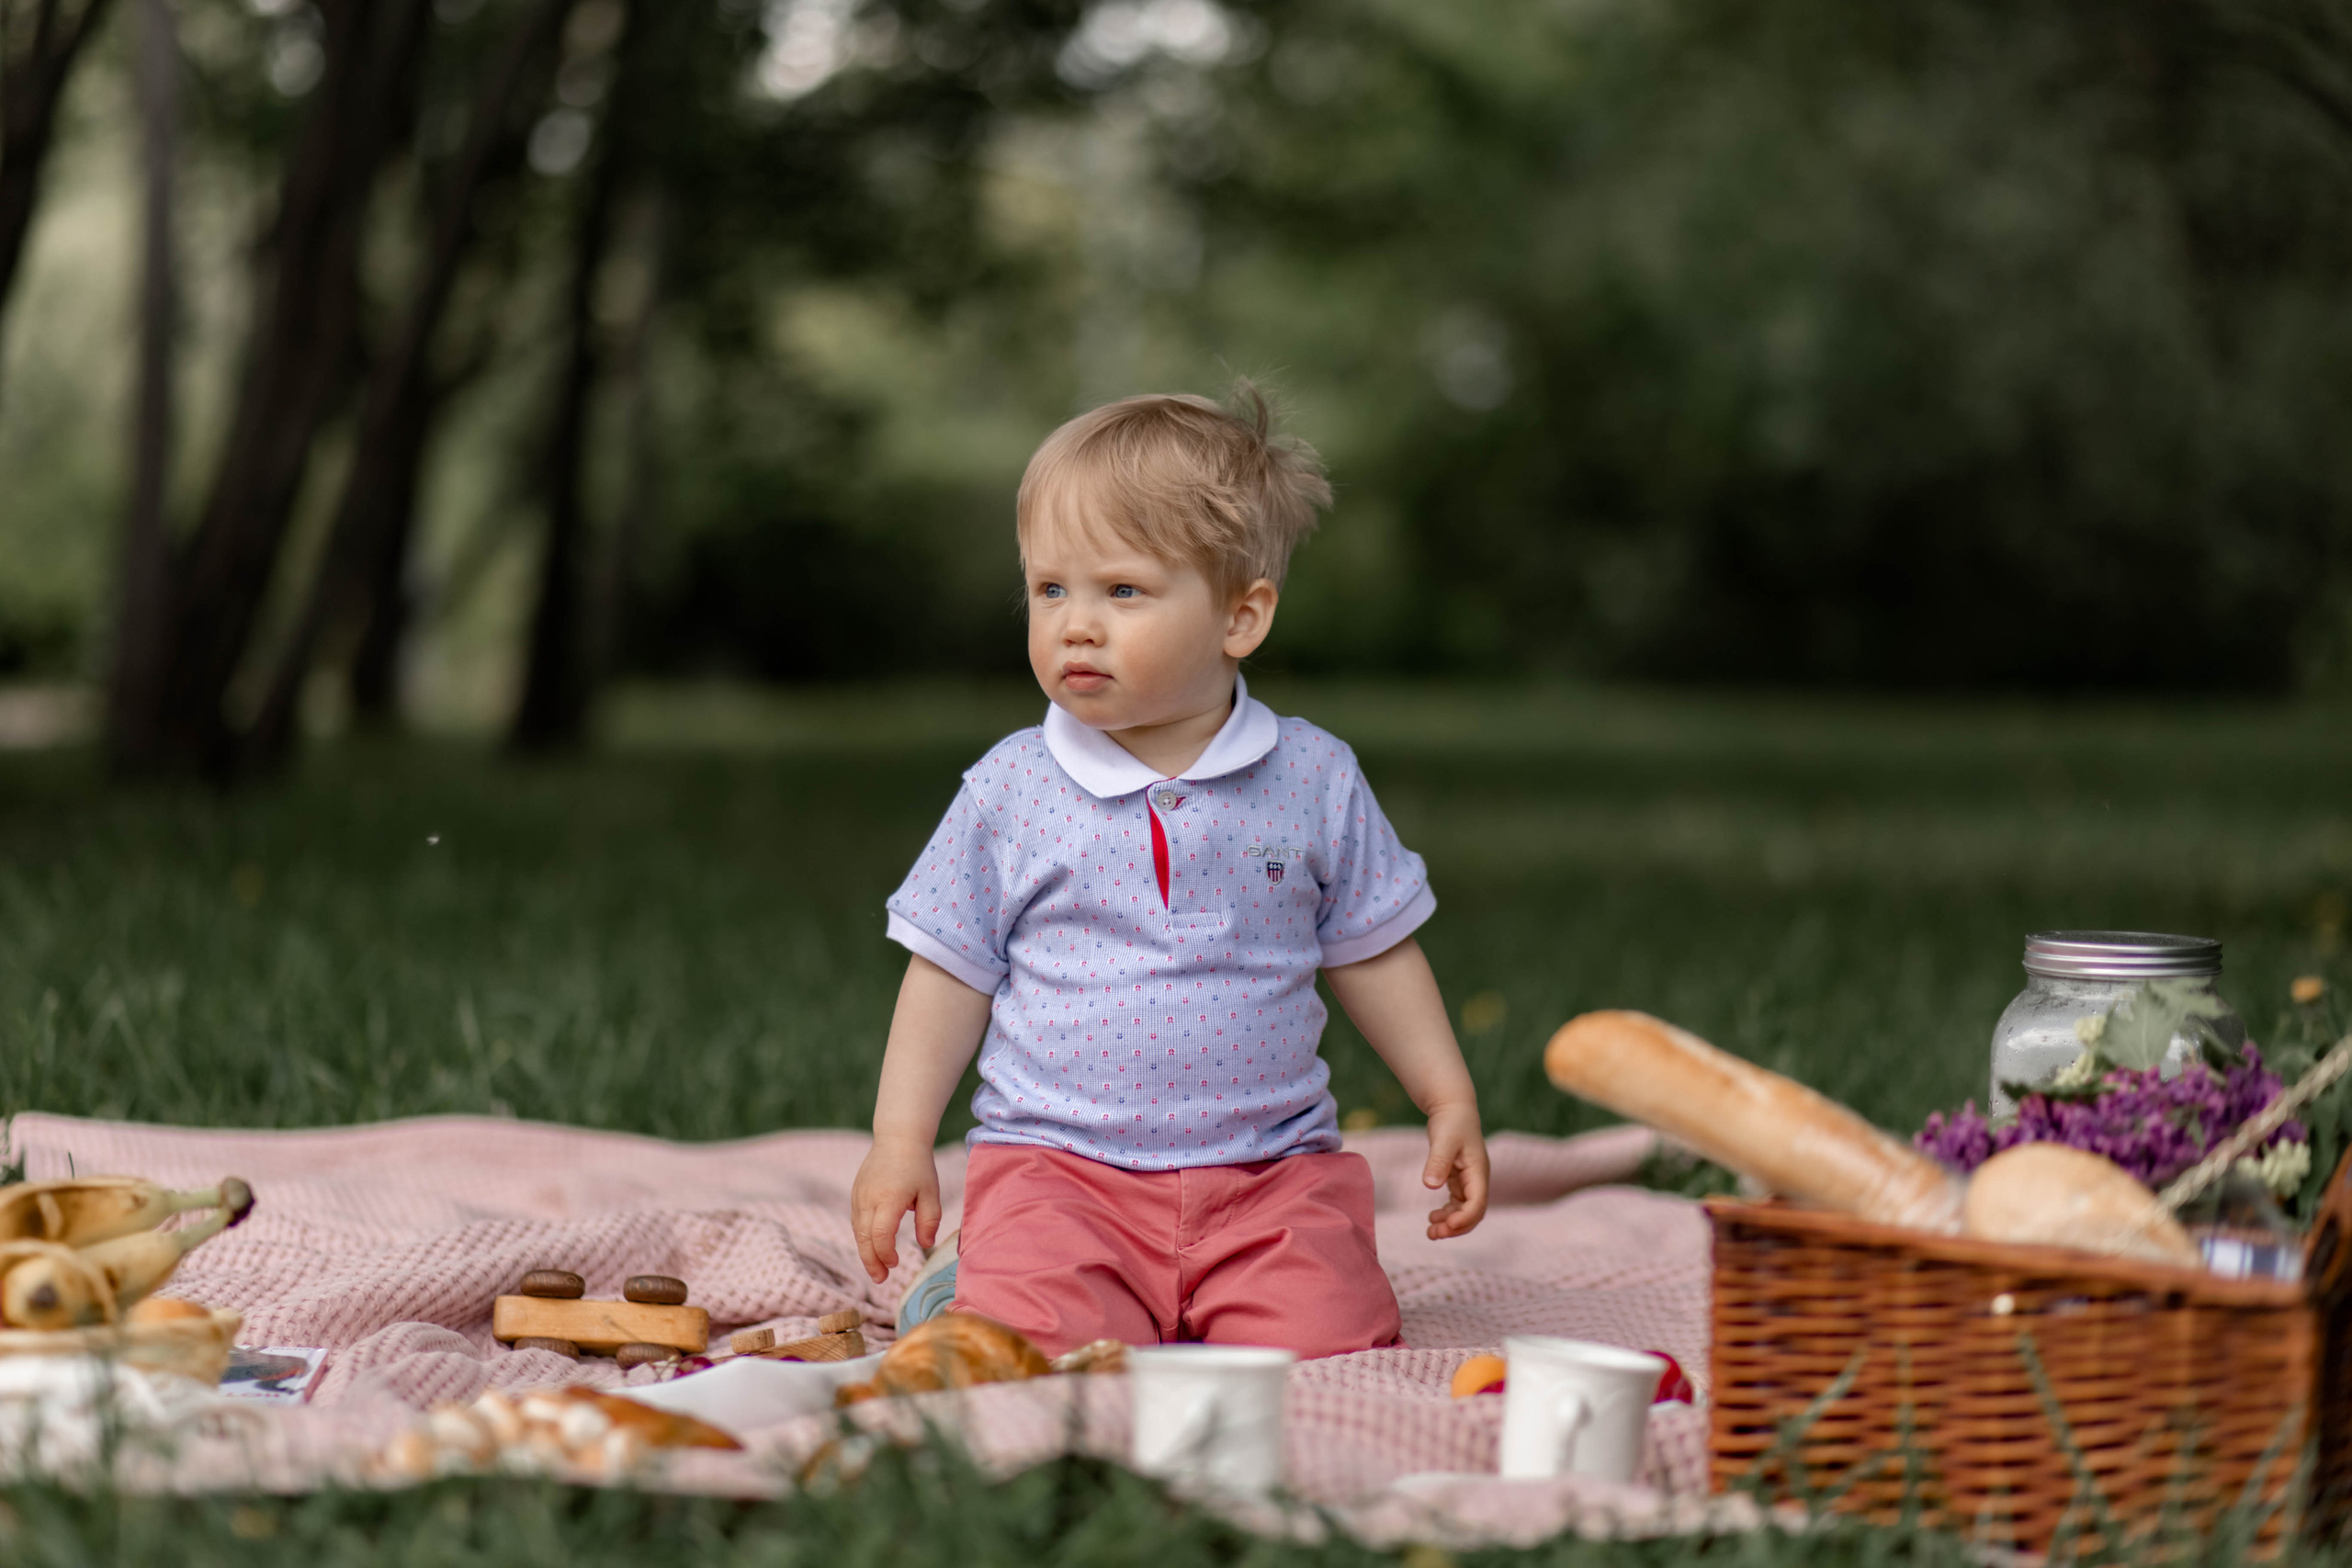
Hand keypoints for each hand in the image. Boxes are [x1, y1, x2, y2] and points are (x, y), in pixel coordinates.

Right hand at [851, 1135, 941, 1282]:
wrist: (897, 1139)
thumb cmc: (918, 1166)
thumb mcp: (930, 1193)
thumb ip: (929, 1220)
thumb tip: (925, 1244)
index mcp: (889, 1198)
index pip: (881, 1234)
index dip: (886, 1254)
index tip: (896, 1264)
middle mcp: (869, 1198)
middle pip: (863, 1238)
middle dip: (871, 1261)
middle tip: (881, 1279)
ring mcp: (859, 1196)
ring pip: (856, 1231)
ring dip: (865, 1252)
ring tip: (877, 1269)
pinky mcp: (856, 1194)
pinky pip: (856, 1222)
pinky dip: (863, 1238)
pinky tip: (873, 1247)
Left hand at [1422, 1101, 1488, 1238]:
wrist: (1452, 1108)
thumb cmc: (1451, 1122)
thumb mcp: (1443, 1140)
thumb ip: (1438, 1162)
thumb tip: (1430, 1186)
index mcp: (1478, 1171)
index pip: (1478, 1202)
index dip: (1465, 1218)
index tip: (1446, 1225)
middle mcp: (1477, 1179)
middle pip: (1474, 1212)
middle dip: (1457, 1227)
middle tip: (1434, 1234)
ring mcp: (1470, 1180)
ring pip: (1465, 1211)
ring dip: (1451, 1224)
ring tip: (1430, 1231)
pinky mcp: (1459, 1179)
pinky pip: (1457, 1203)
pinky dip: (1447, 1214)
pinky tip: (1432, 1217)